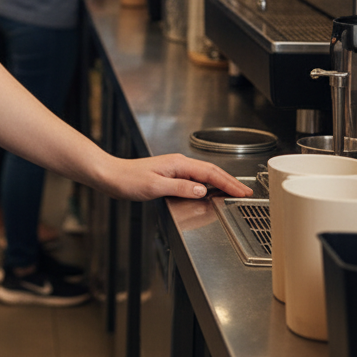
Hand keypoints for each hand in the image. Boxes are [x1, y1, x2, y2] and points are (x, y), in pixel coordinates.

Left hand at [103, 153, 252, 201]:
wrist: (110, 176)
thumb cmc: (127, 179)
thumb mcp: (154, 186)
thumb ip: (179, 188)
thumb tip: (201, 189)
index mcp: (177, 164)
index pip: (210, 173)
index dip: (229, 183)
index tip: (243, 192)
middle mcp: (177, 164)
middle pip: (210, 171)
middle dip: (230, 181)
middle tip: (246, 193)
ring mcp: (173, 169)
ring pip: (204, 174)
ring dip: (220, 182)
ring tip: (234, 192)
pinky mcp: (169, 175)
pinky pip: (194, 179)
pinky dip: (207, 184)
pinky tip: (209, 191)